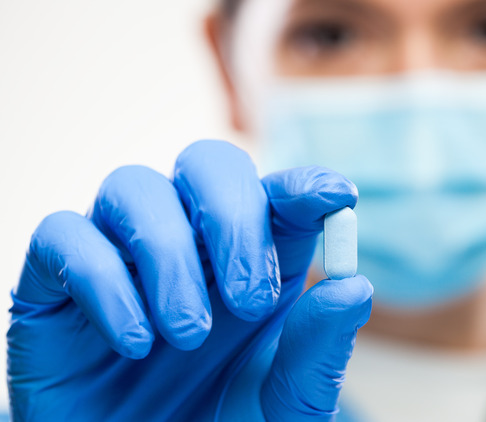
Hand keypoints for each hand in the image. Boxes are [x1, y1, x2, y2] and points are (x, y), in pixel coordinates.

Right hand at [7, 140, 371, 420]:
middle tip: (249, 300)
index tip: (334, 197)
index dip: (305, 185)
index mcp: (253, 259)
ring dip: (168, 254)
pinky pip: (64, 236)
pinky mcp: (55, 286)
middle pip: (207, 164)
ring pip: (132, 187)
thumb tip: (354, 286)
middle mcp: (190, 243)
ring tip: (188, 334)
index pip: (279, 194)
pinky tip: (136, 342)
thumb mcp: (283, 403)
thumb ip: (316, 350)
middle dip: (233, 217)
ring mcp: (121, 256)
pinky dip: (103, 279)